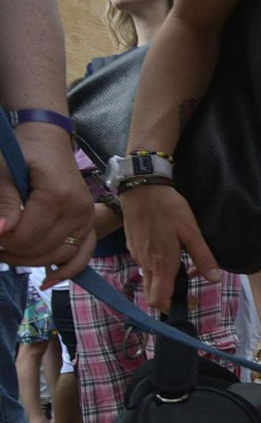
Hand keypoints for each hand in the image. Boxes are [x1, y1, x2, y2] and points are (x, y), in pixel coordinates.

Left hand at [0, 124, 94, 281]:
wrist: (48, 141)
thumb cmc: (22, 153)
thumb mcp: (4, 172)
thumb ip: (4, 202)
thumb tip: (0, 232)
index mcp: (57, 196)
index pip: (26, 237)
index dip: (2, 241)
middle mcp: (78, 210)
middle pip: (42, 250)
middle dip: (12, 252)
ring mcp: (87, 218)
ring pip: (58, 256)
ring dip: (30, 261)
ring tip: (7, 252)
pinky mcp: (89, 224)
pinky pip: (82, 255)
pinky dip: (67, 271)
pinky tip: (47, 281)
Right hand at [119, 183, 219, 310]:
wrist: (142, 188)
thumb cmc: (169, 208)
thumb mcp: (192, 232)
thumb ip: (203, 258)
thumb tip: (215, 279)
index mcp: (161, 264)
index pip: (159, 299)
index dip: (172, 309)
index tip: (187, 305)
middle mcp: (145, 264)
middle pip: (152, 294)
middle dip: (168, 299)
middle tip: (187, 291)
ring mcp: (136, 256)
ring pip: (149, 279)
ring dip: (164, 281)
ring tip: (184, 268)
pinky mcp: (133, 247)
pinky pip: (145, 265)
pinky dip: (157, 268)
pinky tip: (170, 254)